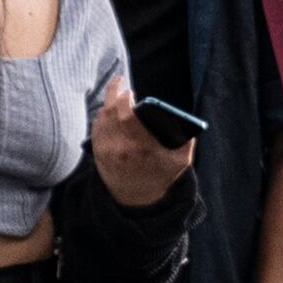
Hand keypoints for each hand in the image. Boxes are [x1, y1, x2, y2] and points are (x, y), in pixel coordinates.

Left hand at [89, 74, 189, 207]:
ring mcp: (106, 150)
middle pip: (110, 111)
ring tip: (116, 93)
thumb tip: (185, 121)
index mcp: (139, 146)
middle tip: (120, 82)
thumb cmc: (160, 177)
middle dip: (114, 93)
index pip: (126, 114)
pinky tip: (108, 109)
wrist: (137, 200)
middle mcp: (119, 147)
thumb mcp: (180, 162)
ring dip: (107, 103)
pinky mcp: (97, 153)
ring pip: (101, 117)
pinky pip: (96, 127)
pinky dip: (101, 115)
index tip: (130, 90)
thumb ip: (186, 142)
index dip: (124, 98)